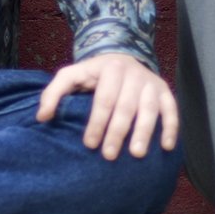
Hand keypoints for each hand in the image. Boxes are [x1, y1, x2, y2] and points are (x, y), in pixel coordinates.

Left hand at [36, 53, 179, 160]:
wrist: (122, 58)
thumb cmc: (93, 74)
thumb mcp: (71, 76)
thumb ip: (53, 93)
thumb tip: (42, 117)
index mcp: (110, 69)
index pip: (104, 99)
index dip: (97, 122)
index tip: (89, 144)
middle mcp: (134, 74)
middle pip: (126, 106)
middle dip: (117, 132)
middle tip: (109, 155)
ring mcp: (151, 83)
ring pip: (149, 109)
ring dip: (144, 132)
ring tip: (136, 154)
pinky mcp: (164, 91)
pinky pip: (171, 110)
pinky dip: (171, 128)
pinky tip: (166, 147)